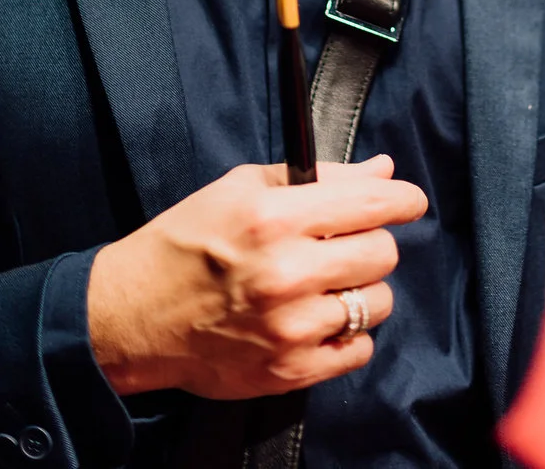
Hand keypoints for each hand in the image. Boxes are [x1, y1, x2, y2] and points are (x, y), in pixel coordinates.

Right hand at [87, 154, 426, 398]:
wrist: (134, 316)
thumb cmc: (186, 242)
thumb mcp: (240, 188)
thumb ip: (318, 178)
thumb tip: (381, 171)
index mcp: (273, 218)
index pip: (368, 202)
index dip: (401, 198)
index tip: (410, 200)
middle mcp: (286, 273)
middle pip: (381, 252)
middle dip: (372, 242)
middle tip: (348, 243)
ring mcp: (290, 327)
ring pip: (377, 302)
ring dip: (362, 290)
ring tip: (327, 283)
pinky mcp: (289, 371)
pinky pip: (358, 349)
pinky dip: (349, 332)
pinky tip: (320, 318)